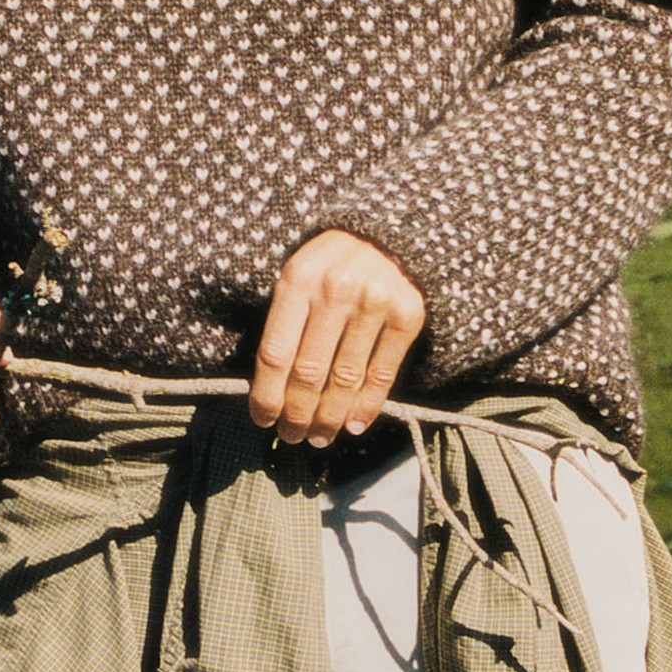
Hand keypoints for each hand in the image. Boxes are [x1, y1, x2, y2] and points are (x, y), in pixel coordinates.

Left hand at [248, 229, 426, 448]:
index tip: (263, 420)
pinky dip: (367, 406)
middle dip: (297, 414)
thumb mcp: (299, 276)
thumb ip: (285, 322)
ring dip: (329, 417)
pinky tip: (353, 425)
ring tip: (319, 437)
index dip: (266, 395)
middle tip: (292, 437)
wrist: (390, 234)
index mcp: (298, 279)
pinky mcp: (408, 314)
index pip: (275, 353)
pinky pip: (382, 373)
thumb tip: (269, 389)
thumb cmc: (332, 263)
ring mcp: (375, 301)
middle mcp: (336, 289)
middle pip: (309, 372)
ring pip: (345, 378)